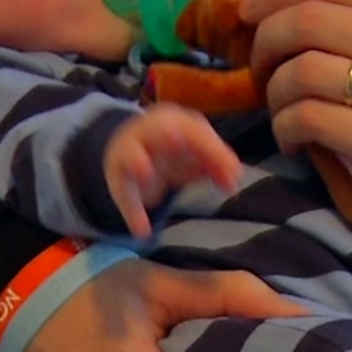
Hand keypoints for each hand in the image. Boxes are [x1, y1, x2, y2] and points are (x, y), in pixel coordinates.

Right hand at [104, 104, 242, 237]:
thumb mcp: (195, 154)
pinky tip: (141, 230)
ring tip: (145, 173)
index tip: (233, 173)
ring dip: (139, 161)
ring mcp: (130, 151)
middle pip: (160, 130)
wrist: (130, 149)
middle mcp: (150, 131)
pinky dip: (133, 212)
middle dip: (167, 134)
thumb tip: (234, 182)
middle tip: (176, 139)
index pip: (196, 131)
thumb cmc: (173, 152)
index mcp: (174, 121)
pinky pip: (124, 193)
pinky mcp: (117, 175)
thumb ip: (216, 164)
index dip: (215, 150)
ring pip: (132, 154)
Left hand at [244, 0, 351, 253]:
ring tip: (281, 111)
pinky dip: (287, 129)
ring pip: (302, 70)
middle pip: (308, 17)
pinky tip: (296, 142)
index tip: (255, 14)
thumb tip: (307, 5)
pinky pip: (312, 121)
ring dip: (272, 92)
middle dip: (265, 40)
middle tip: (259, 66)